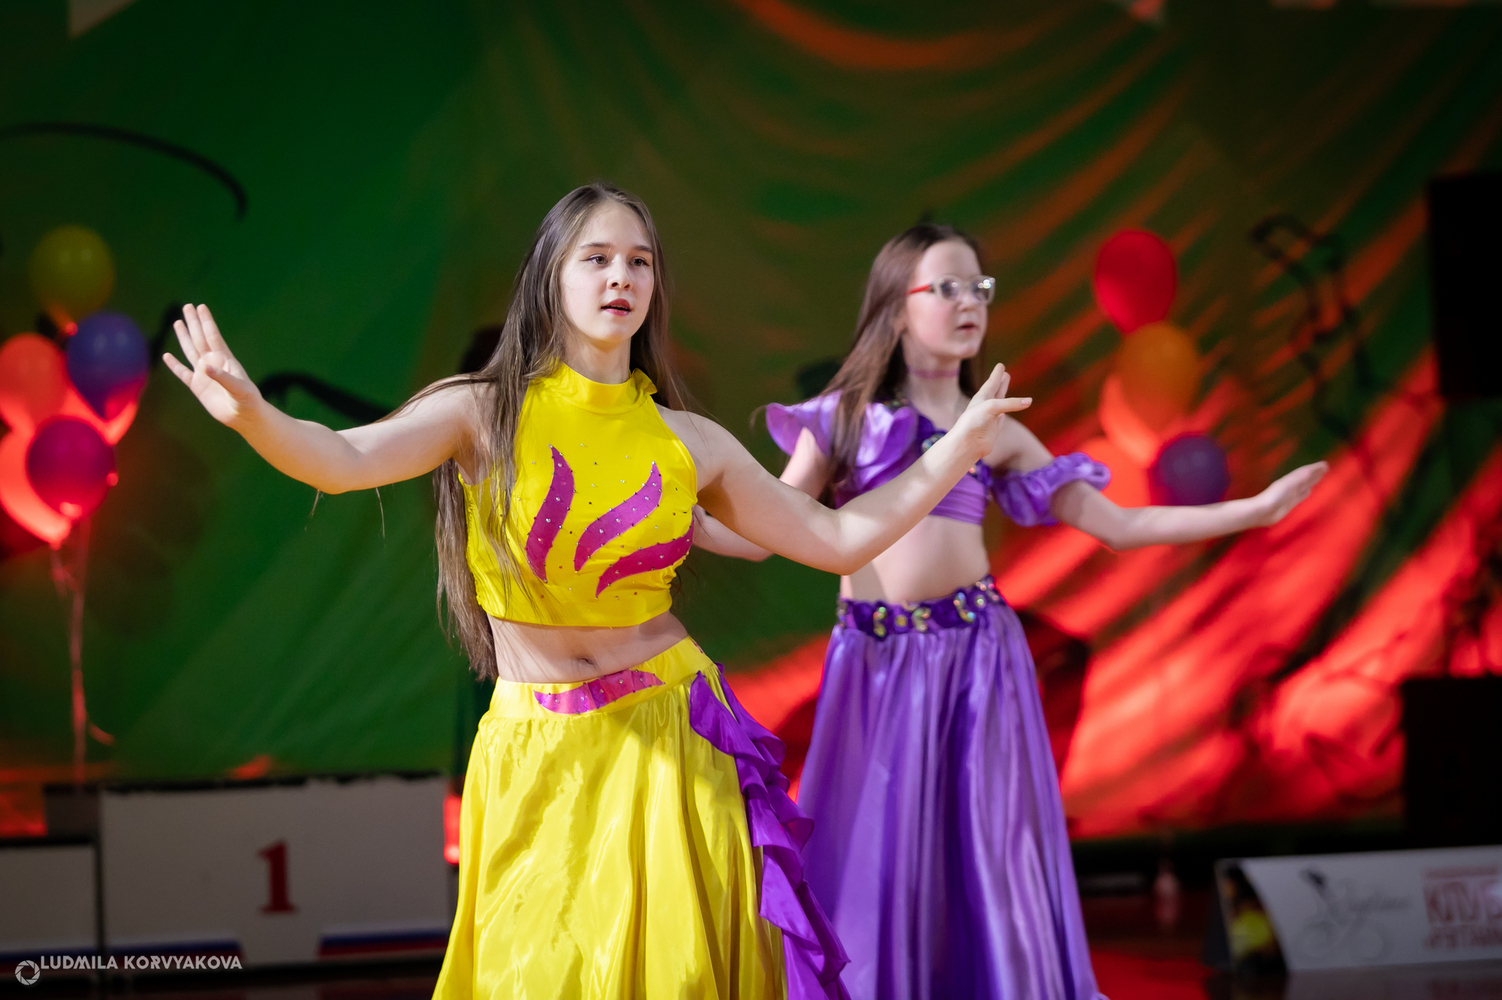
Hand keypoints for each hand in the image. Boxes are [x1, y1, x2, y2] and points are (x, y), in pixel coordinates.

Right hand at [162, 304, 263, 428]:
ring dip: (184, 337)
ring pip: (190, 351)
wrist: (244, 416)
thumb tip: (204, 368)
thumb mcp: (239, 388)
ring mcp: (204, 374)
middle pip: (200, 338)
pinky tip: (167, 356)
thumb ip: (223, 378)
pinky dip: (174, 365)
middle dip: (194, 323)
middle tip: (187, 306)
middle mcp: (213, 363)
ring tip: (178, 322)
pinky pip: (182, 373)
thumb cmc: (247, 400)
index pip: (213, 336)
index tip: (201, 307)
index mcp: (225, 360)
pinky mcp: (197, 386)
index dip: (206, 322)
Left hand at [951, 364, 1032, 460]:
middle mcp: (985, 407)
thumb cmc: (975, 422)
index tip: (1000, 365)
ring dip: (1004, 395)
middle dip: (1000, 382)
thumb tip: (1029, 402)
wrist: (967, 444)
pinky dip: (1005, 415)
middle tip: (1005, 373)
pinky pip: (1002, 419)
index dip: (996, 374)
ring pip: (1000, 404)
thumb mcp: (992, 407)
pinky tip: (1004, 414)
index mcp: (981, 398)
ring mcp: (990, 418)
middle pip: (995, 391)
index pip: (991, 382)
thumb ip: (1010, 403)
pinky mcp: (994, 429)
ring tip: (1007, 389)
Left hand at [1253, 461, 1328, 525]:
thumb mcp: (1287, 486)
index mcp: (1290, 479)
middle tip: (1325, 468)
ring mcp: (1290, 495)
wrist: (1262, 511)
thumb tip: (1310, 471)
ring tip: (1320, 477)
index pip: (1305, 471)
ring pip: (1304, 485)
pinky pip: (1301, 496)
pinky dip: (1306, 492)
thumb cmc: (1273, 497)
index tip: (1325, 464)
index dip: (1315, 468)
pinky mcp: (1289, 504)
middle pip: (1305, 477)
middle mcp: (1291, 485)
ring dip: (1312, 481)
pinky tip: (1309, 491)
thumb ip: (1298, 479)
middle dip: (1315, 473)